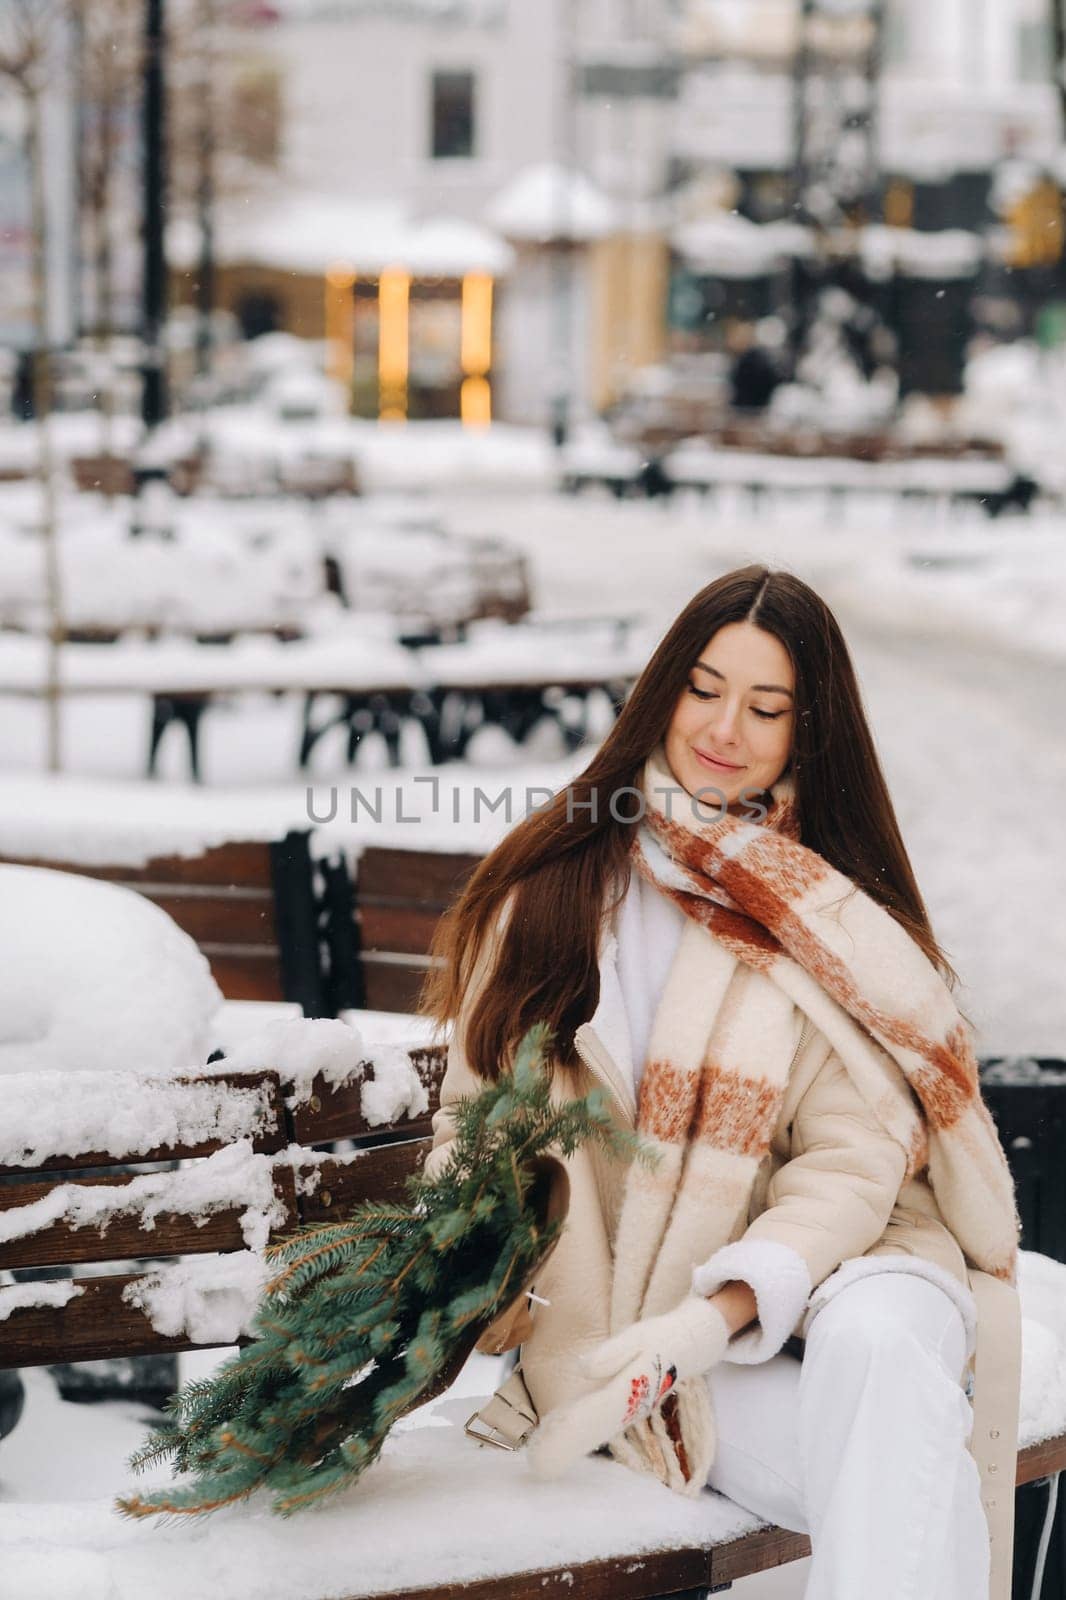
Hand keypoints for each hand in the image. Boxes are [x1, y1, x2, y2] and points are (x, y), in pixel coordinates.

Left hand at [525, 1295, 729, 1481]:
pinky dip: (583, 1431)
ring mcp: (630, 1409)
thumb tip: (580, 1367)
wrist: (690, 1345)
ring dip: (572, 1440)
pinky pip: (602, 1422)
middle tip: (537, 1461)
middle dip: (565, 1444)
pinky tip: (567, 1431)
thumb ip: (611, 1354)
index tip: (547, 1440)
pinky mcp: (628, 1405)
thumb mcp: (638, 1337)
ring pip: (598, 1429)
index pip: (594, 1414)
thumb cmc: (661, 1338)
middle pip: (593, 1430)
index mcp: (630, 1390)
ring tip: (543, 1450)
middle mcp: (629, 1407)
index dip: (570, 1428)